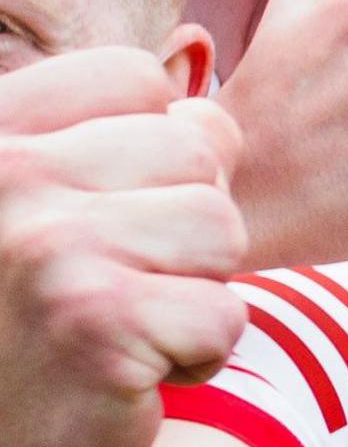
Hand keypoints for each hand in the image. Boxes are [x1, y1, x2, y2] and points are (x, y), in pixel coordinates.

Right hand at [0, 51, 248, 446]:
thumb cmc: (37, 316)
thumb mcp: (53, 202)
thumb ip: (117, 140)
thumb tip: (208, 102)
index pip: (137, 78)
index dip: (160, 149)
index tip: (111, 212)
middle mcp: (5, 176)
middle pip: (197, 149)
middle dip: (189, 226)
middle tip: (120, 282)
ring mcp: (45, 246)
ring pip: (223, 227)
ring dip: (200, 288)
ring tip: (129, 321)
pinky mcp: (94, 321)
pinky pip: (227, 311)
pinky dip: (200, 353)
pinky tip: (134, 369)